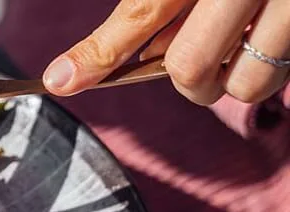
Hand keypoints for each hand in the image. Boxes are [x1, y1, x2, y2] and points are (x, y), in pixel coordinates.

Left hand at [42, 0, 289, 104]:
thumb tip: (137, 50)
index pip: (143, 10)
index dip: (99, 52)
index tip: (61, 79)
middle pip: (190, 66)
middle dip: (183, 75)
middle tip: (187, 58)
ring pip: (247, 83)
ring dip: (231, 77)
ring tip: (235, 43)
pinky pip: (285, 68)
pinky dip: (267, 63)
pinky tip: (264, 32)